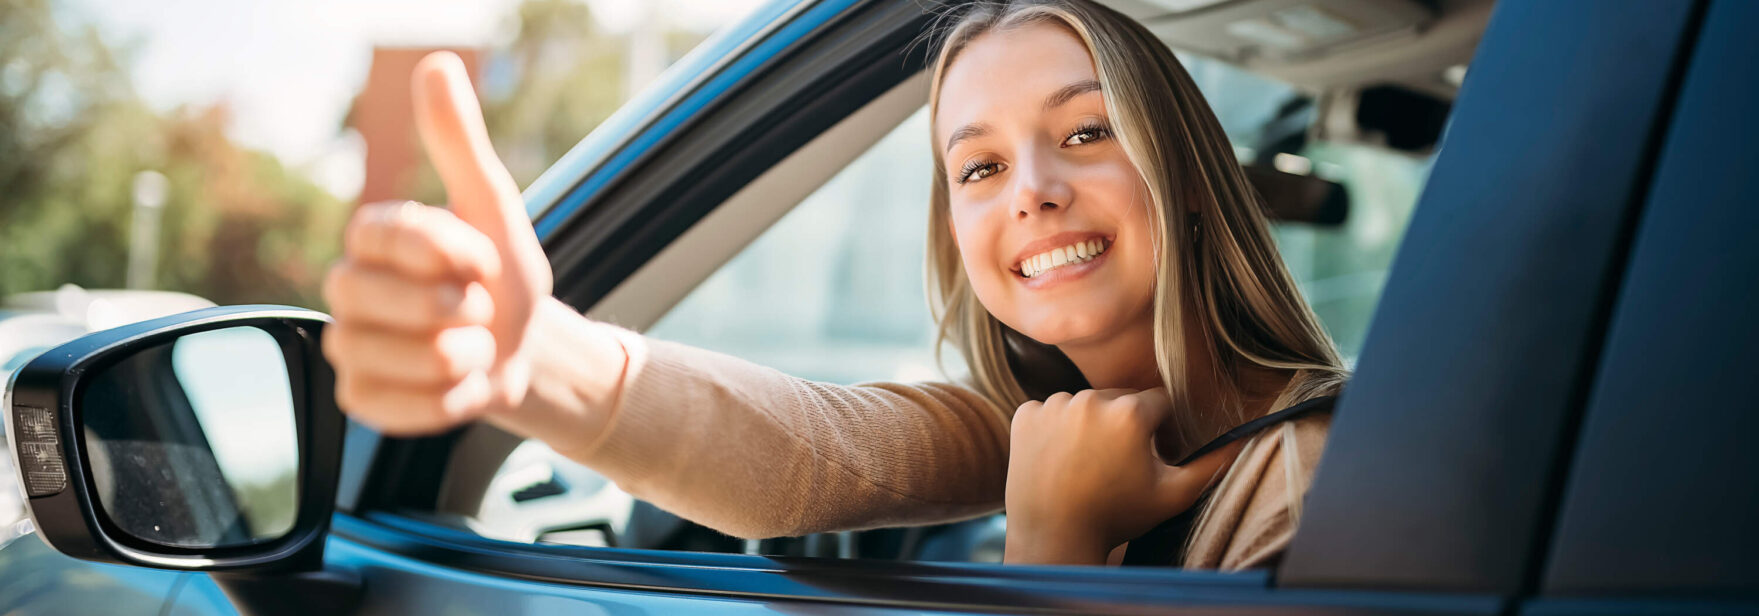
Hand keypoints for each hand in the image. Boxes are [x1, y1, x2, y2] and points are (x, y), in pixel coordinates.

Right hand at [321, 51, 552, 434]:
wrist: (525, 351)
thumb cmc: (503, 277)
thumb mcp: (493, 206)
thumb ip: (458, 143)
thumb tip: (434, 66)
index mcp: (371, 236)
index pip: (390, 235)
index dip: (450, 252)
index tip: (483, 259)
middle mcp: (346, 288)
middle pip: (380, 301)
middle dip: (456, 309)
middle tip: (478, 309)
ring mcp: (347, 346)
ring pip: (396, 357)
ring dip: (460, 358)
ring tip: (471, 346)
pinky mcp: (359, 399)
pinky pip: (397, 407)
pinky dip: (446, 401)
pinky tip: (459, 384)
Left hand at [1003, 388, 1244, 564]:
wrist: (1054, 536)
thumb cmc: (1117, 517)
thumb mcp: (1173, 494)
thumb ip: (1211, 464)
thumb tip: (1244, 439)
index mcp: (1129, 411)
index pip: (1159, 403)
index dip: (1161, 429)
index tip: (1152, 455)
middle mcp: (1089, 398)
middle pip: (1120, 399)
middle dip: (1126, 424)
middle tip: (1118, 464)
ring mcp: (1053, 404)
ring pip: (1084, 404)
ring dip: (1091, 424)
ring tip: (1088, 463)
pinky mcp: (1025, 414)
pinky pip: (1050, 411)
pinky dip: (1056, 429)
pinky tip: (1060, 458)